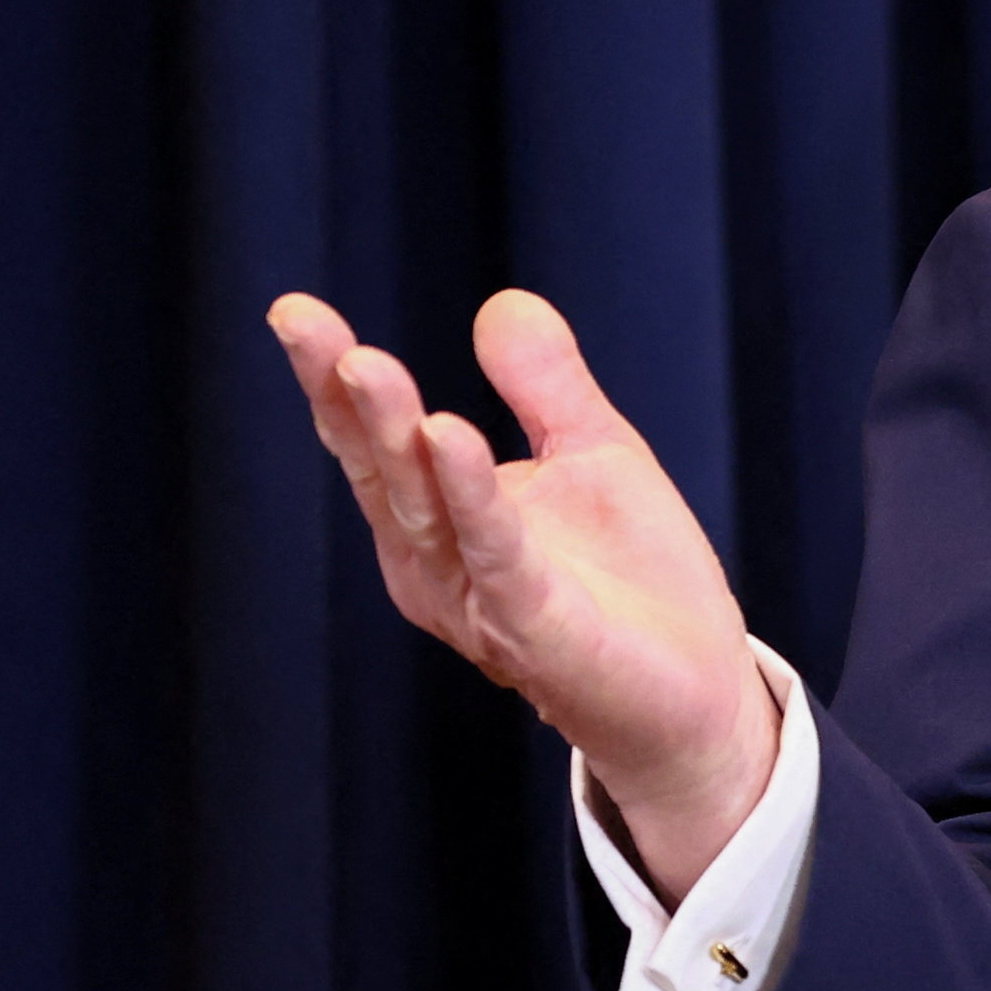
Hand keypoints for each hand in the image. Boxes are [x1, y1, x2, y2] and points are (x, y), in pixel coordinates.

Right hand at [269, 288, 781, 899]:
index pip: (376, 439)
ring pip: (423, 508)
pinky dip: (470, 495)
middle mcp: (439, 564)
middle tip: (309, 326)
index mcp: (440, 520)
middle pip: (382, 469)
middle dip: (345, 398)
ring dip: (392, 434)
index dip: (330, 376)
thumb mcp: (590, 451)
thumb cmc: (632, 579)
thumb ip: (544, 383)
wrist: (698, 689)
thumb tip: (501, 302)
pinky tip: (447, 434)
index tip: (293, 309)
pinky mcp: (537, 628)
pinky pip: (496, 554)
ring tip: (363, 363)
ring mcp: (480, 601)